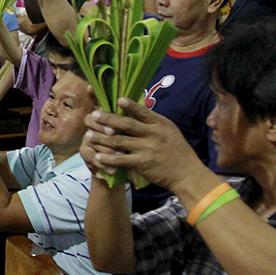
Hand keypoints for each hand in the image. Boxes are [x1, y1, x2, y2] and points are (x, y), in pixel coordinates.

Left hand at [81, 98, 201, 189]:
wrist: (187, 174)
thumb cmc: (177, 152)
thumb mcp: (170, 132)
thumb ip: (154, 123)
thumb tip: (136, 110)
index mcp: (160, 124)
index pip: (142, 111)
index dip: (129, 105)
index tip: (117, 99)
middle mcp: (153, 134)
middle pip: (126, 124)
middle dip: (107, 119)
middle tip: (93, 116)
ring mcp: (147, 149)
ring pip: (118, 141)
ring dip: (101, 138)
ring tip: (88, 136)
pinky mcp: (142, 163)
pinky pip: (120, 159)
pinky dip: (107, 158)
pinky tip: (97, 156)